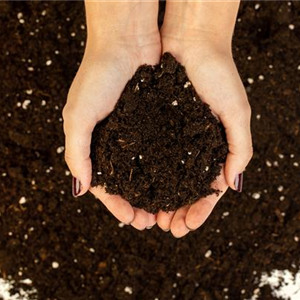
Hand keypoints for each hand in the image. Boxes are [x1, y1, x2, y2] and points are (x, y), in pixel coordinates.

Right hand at [63, 13, 160, 229]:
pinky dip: (167, 169)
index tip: (132, 220)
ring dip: (155, 192)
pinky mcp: (156, 122)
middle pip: (127, 183)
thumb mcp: (78, 115)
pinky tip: (177, 181)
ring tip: (167, 209)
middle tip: (152, 222)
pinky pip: (162, 151)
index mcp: (95, 144)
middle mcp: (117, 143)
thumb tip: (81, 188)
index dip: (117, 205)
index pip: (105, 185)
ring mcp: (137, 133)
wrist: (126, 42)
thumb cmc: (98, 76)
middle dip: (138, 204)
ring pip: (146, 172)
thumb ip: (77, 152)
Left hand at [157, 35, 252, 236]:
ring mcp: (172, 137)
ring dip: (158, 199)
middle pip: (183, 188)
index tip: (186, 226)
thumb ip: (239, 148)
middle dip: (176, 211)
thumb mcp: (237, 112)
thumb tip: (233, 186)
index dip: (198, 210)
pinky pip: (147, 155)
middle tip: (166, 228)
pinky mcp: (152, 125)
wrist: (191, 43)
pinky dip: (145, 175)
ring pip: (164, 177)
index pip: (207, 189)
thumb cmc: (218, 74)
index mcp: (212, 148)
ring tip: (150, 218)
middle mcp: (191, 146)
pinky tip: (138, 190)